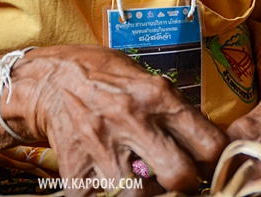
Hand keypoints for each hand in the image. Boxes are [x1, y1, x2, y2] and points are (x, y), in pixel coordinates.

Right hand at [13, 45, 228, 195]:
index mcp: (156, 96)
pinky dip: (105, 195)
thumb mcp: (143, 76)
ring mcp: (102, 147)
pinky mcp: (77, 168)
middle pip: (181, 176)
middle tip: (176, 176)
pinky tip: (108, 180)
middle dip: (184, 182)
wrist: (46, 79)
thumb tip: (205, 140)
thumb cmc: (101, 75)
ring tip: (142, 180)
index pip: (208, 143)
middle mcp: (132, 121)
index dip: (213, 160)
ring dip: (147, 193)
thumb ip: (172, 107)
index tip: (206, 163)